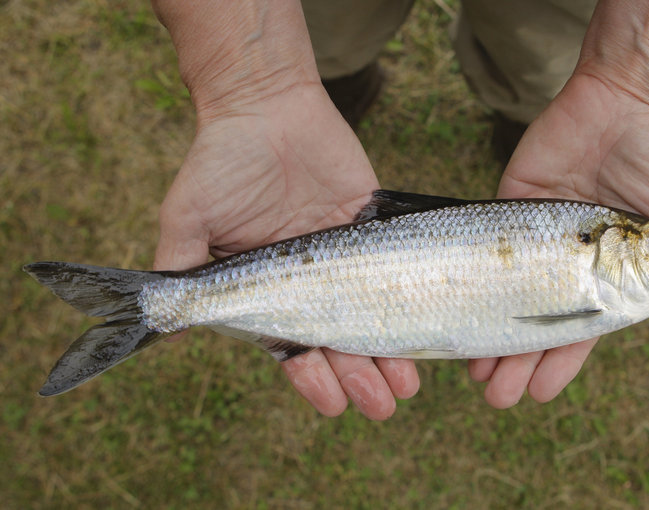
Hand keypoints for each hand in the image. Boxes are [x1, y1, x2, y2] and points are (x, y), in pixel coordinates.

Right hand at [154, 84, 418, 419]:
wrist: (266, 103)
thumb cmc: (220, 160)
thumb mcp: (188, 214)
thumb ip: (182, 266)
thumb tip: (169, 324)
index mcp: (268, 289)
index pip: (292, 346)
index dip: (313, 378)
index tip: (335, 404)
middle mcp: (310, 283)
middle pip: (339, 341)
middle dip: (359, 376)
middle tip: (382, 406)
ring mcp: (345, 258)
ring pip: (373, 315)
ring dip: (389, 353)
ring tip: (407, 386)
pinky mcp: (374, 229)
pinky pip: (397, 270)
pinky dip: (411, 299)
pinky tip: (427, 327)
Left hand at [470, 73, 648, 407]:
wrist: (622, 101)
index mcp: (600, 274)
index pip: (575, 331)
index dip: (558, 362)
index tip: (540, 392)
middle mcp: (560, 263)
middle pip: (532, 323)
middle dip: (517, 362)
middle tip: (498, 396)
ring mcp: (530, 238)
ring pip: (502, 297)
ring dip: (488, 336)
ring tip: (475, 374)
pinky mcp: (506, 207)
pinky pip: (484, 250)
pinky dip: (471, 282)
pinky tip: (458, 313)